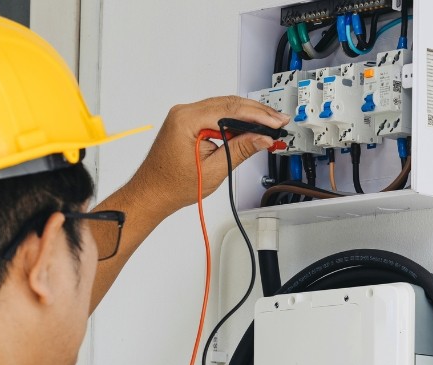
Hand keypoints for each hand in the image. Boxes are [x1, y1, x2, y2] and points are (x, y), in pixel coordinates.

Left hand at [126, 95, 288, 217]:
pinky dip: (234, 122)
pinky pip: (216, 115)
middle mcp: (184, 112)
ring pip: (223, 107)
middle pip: (228, 104)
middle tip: (278, 121)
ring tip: (268, 126)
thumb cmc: (173, 185)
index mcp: (187, 120)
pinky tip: (249, 129)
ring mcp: (186, 116)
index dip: (257, 115)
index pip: (230, 110)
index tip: (275, 122)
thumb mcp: (214, 170)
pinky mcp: (189, 123)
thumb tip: (261, 139)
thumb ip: (239, 150)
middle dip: (256, 113)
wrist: (153, 192)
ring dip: (247, 116)